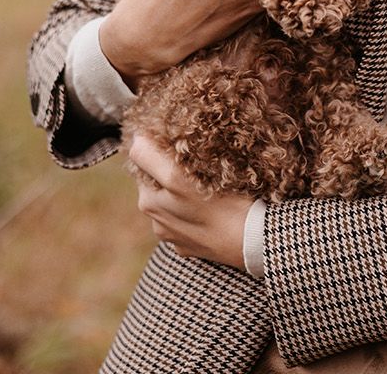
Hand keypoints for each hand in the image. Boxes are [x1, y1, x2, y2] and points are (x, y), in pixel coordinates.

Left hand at [130, 133, 255, 269]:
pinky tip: (215, 208)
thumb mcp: (178, 178)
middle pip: (160, 185)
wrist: (252, 242)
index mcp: (148, 203)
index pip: (144, 167)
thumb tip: (134, 140)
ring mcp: (176, 238)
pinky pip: (191, 220)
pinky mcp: (195, 246)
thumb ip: (151, 159)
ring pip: (176, 202)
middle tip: (199, 165)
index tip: (181, 150)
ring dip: (186, 192)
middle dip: (173, 173)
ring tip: (210, 186)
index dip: (160, 154)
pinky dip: (198, 211)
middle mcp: (157, 223)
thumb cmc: (218, 207)